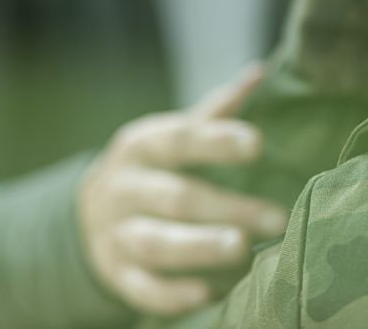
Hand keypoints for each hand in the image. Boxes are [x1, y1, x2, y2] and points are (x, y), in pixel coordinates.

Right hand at [78, 65, 287, 315]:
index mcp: (141, 145)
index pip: (180, 138)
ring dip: (201, 249)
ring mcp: (116, 234)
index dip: (217, 141)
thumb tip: (260, 72)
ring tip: (244, 251)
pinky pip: (143, 288)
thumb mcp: (174, 132)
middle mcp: (123, 188)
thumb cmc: (155, 166)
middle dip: (227, 209)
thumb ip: (216, 110)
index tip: (258, 144)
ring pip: (157, 243)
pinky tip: (209, 295)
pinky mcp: (117, 274)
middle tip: (276, 219)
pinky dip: (173, 295)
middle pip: (177, 198)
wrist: (91, 213)